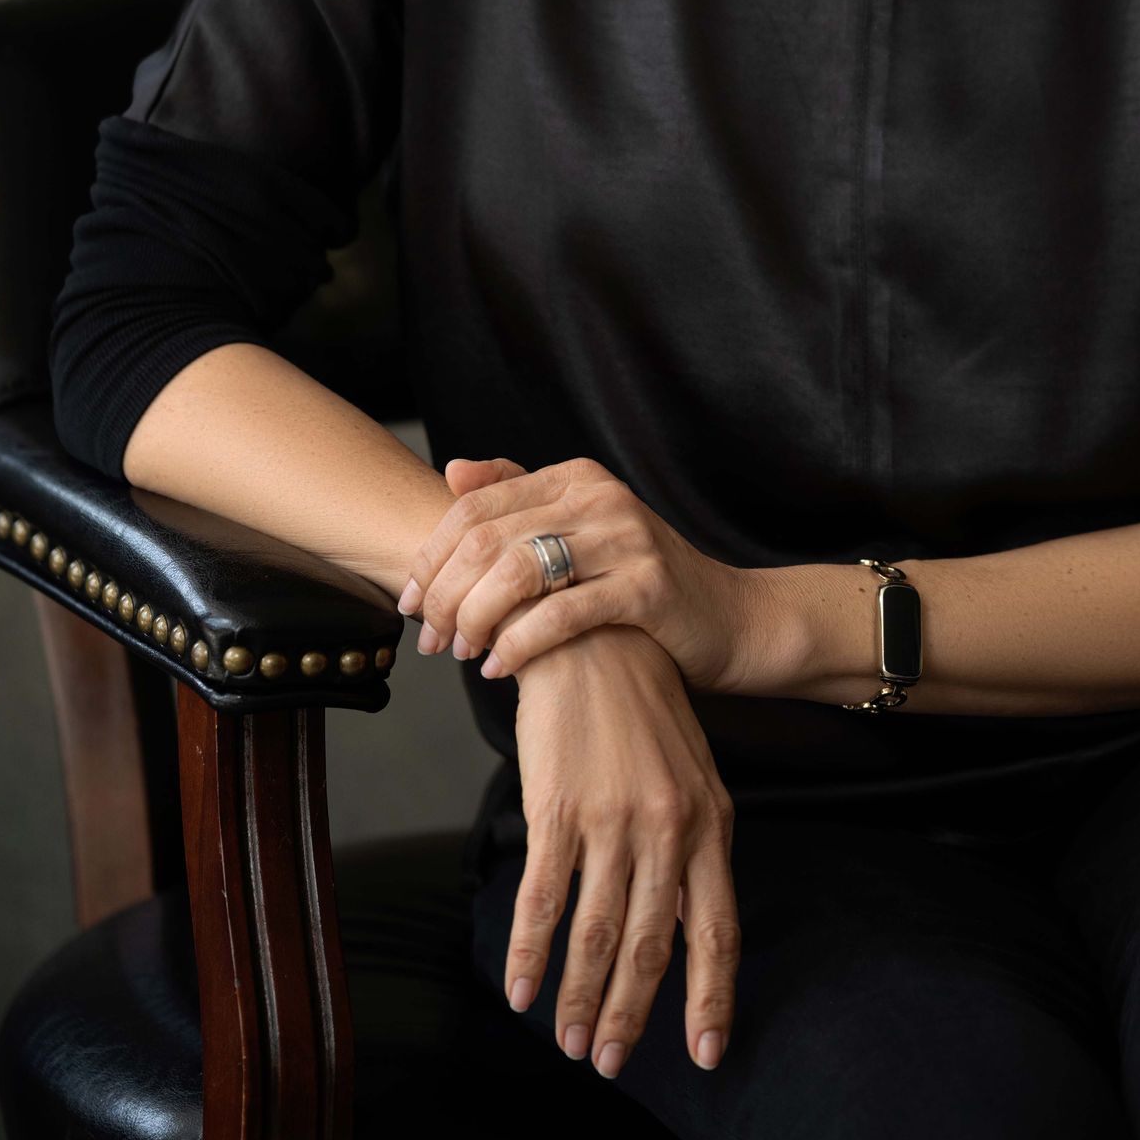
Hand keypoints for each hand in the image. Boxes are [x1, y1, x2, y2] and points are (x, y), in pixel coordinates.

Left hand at [399, 454, 764, 694]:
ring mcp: (627, 539)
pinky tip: (498, 668)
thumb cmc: (643, 583)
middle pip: (486, 540)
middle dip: (443, 596)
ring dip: (473, 621)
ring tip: (461, 654)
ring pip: (516, 574)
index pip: (474, 506)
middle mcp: (600, 497)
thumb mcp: (583, 532)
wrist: (731, 619)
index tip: (408, 602)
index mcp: (577, 478)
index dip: (430, 557)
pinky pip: (560, 615)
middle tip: (428, 641)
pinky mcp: (647, 587)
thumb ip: (522, 498)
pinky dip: (517, 646)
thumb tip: (453, 470)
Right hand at [503, 621, 740, 1078]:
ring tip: (571, 1043)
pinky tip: (520, 989)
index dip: (712, 998)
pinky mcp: (558, 807)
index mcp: (711, 824)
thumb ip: (691, 850)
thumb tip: (684, 926)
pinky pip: (542, 899)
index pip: (718, 930)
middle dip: (633, 1016)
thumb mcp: (689, 777)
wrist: (594, 638)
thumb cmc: (643, 712)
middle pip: (653, 946)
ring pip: (598, 934)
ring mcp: (612, 819)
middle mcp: (669, 828)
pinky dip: (530, 953)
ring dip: (580, 999)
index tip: (709, 1054)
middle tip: (612, 1064)